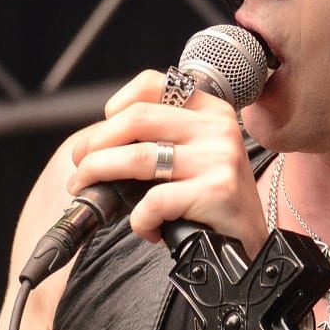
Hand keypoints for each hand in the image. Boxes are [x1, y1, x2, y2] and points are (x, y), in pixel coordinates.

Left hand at [66, 69, 267, 256]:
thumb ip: (161, 138)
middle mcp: (217, 127)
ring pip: (138, 157)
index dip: (117, 104)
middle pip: (137, 119)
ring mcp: (219, 157)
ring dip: (99, 174)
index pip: (154, 83)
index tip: (101, 132)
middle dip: (95, 144)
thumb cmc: (212, 202)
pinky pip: (155, 201)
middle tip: (80, 167)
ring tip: (87, 190)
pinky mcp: (216, 190)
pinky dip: (139, 219)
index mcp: (210, 110)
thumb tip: (99, 143)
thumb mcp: (195, 155)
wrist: (249, 245)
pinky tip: (148, 229)